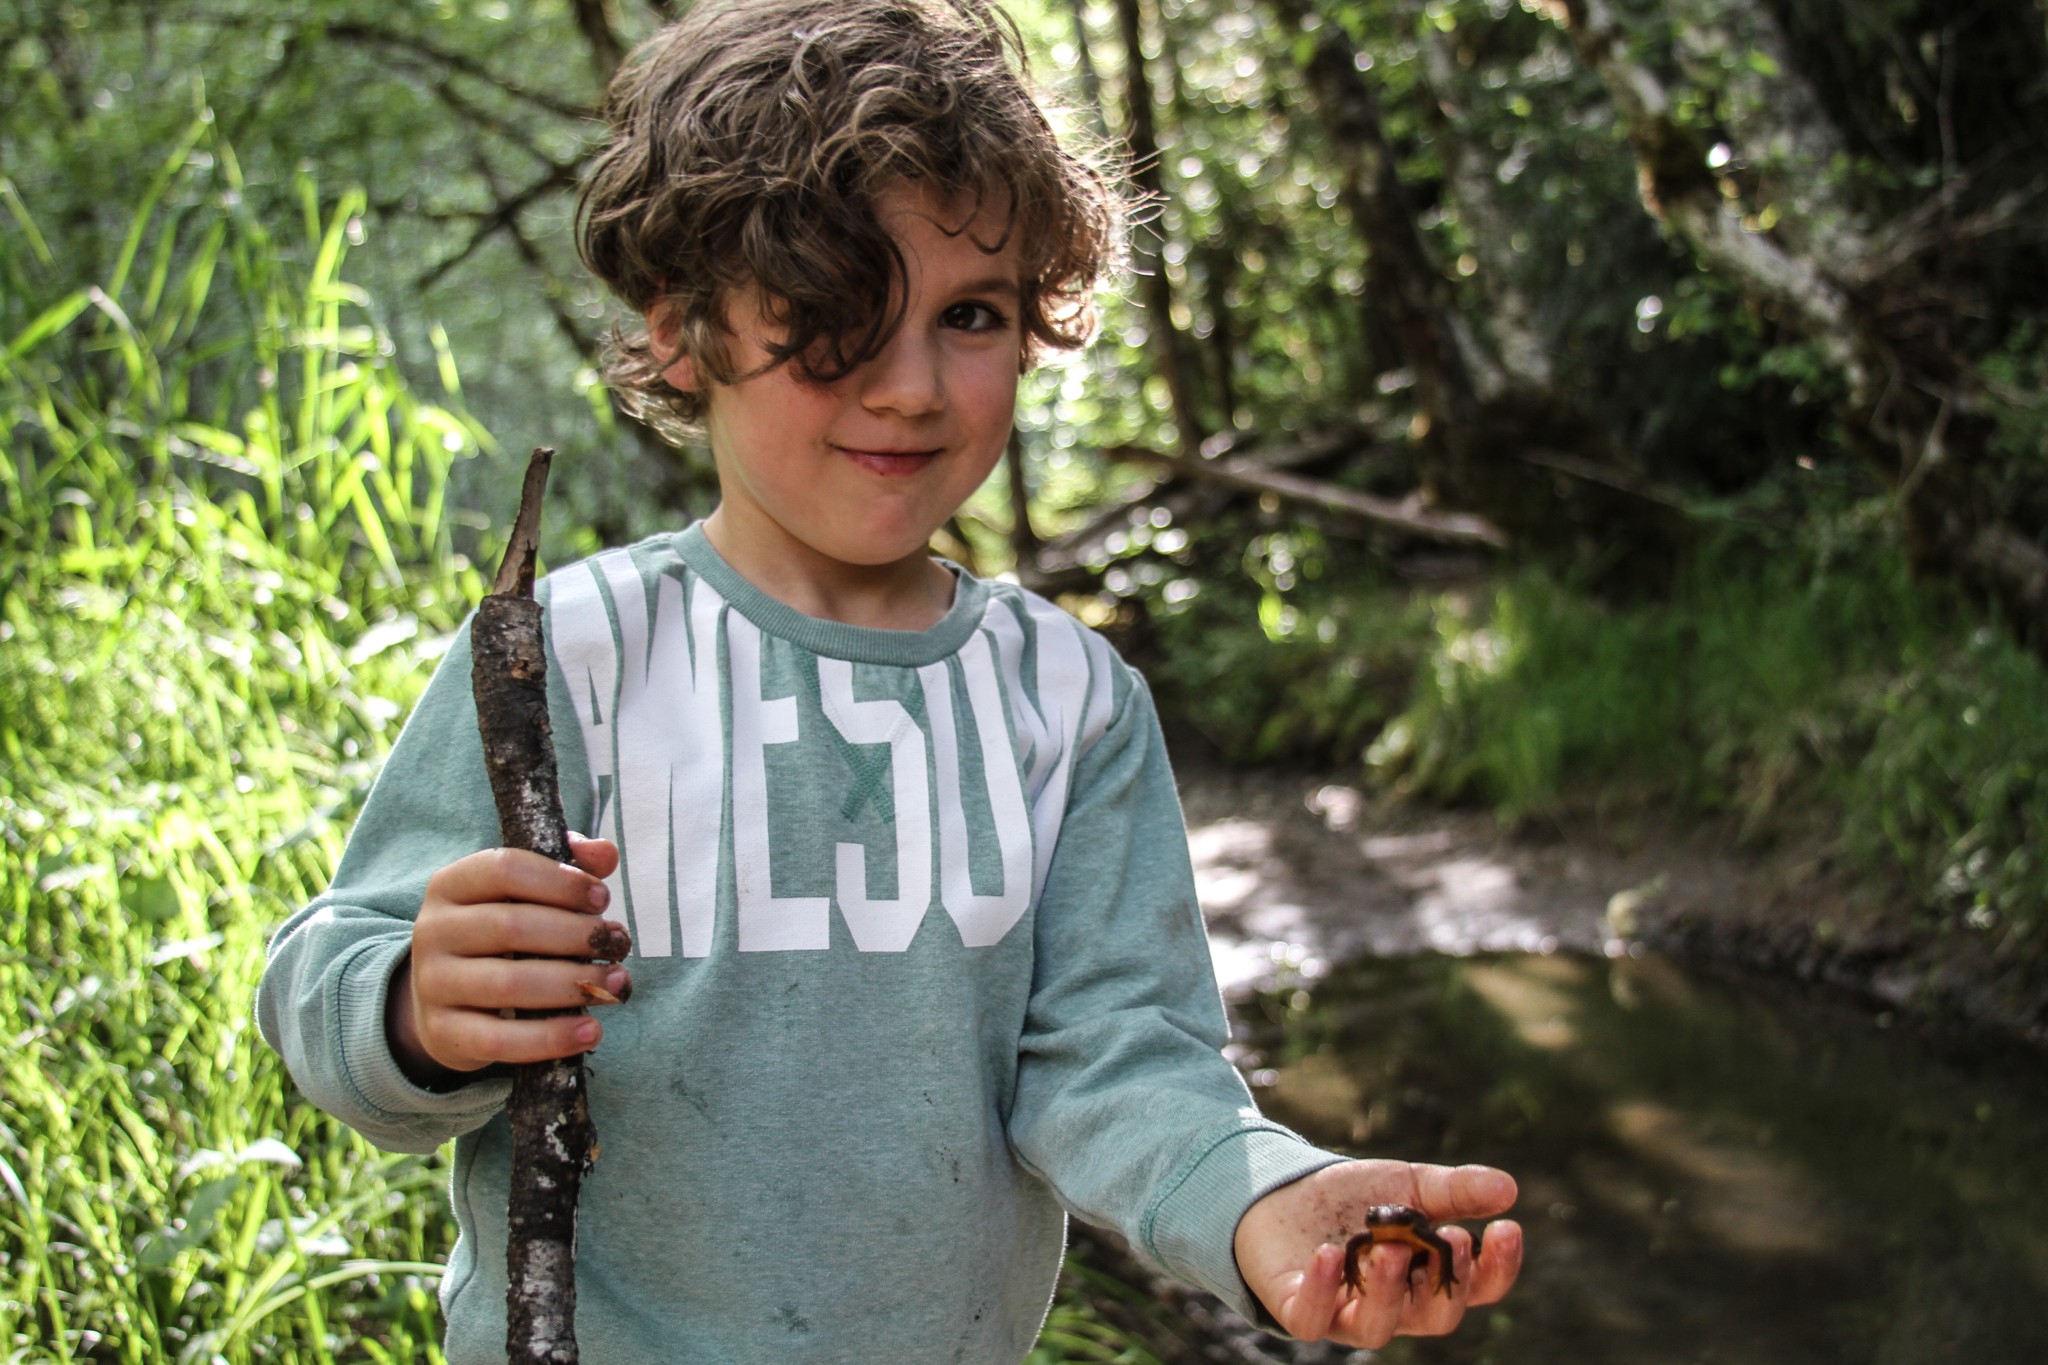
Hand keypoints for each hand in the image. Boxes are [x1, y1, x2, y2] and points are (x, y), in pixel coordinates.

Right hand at [388, 832, 630, 1084]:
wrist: (444, 1000)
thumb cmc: (500, 937)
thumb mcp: (523, 894)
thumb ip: (567, 865)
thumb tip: (605, 854)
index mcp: (451, 885)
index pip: (504, 868)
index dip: (560, 882)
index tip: (601, 899)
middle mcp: (433, 931)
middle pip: (511, 926)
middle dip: (577, 936)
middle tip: (617, 944)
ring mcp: (433, 984)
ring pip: (509, 985)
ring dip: (574, 985)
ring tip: (615, 985)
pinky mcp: (443, 1033)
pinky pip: (499, 1040)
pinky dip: (550, 1038)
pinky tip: (590, 1031)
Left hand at [1234, 1160, 1522, 1347]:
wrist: (1283, 1191)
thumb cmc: (1353, 1198)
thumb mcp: (1407, 1186)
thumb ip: (1455, 1191)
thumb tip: (1509, 1189)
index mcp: (1426, 1279)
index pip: (1475, 1289)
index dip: (1496, 1268)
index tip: (1507, 1228)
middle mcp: (1392, 1306)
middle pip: (1434, 1318)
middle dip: (1449, 1284)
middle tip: (1453, 1238)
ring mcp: (1344, 1313)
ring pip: (1376, 1327)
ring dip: (1388, 1291)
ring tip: (1392, 1250)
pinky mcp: (1297, 1309)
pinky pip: (1311, 1318)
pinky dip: (1322, 1289)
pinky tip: (1330, 1254)